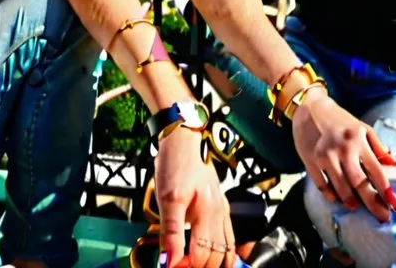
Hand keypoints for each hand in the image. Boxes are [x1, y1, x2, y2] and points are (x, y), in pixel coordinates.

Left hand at [155, 127, 234, 267]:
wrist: (182, 140)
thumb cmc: (175, 164)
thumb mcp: (166, 199)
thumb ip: (170, 233)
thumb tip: (168, 261)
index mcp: (207, 212)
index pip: (201, 255)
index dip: (186, 266)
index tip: (172, 266)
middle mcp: (219, 213)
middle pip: (216, 256)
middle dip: (200, 267)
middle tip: (183, 266)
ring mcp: (222, 209)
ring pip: (226, 249)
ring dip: (214, 264)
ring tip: (197, 265)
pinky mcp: (221, 206)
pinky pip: (230, 237)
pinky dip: (225, 253)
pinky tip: (219, 259)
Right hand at [290, 88, 395, 222]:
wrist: (310, 107)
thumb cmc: (340, 120)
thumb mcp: (362, 128)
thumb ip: (378, 147)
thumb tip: (395, 165)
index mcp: (358, 139)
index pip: (376, 170)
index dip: (387, 190)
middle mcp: (343, 148)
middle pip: (360, 183)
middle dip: (373, 203)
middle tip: (382, 217)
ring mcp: (325, 155)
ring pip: (341, 187)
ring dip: (351, 201)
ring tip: (356, 207)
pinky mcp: (311, 160)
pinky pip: (322, 184)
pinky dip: (330, 194)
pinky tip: (336, 198)